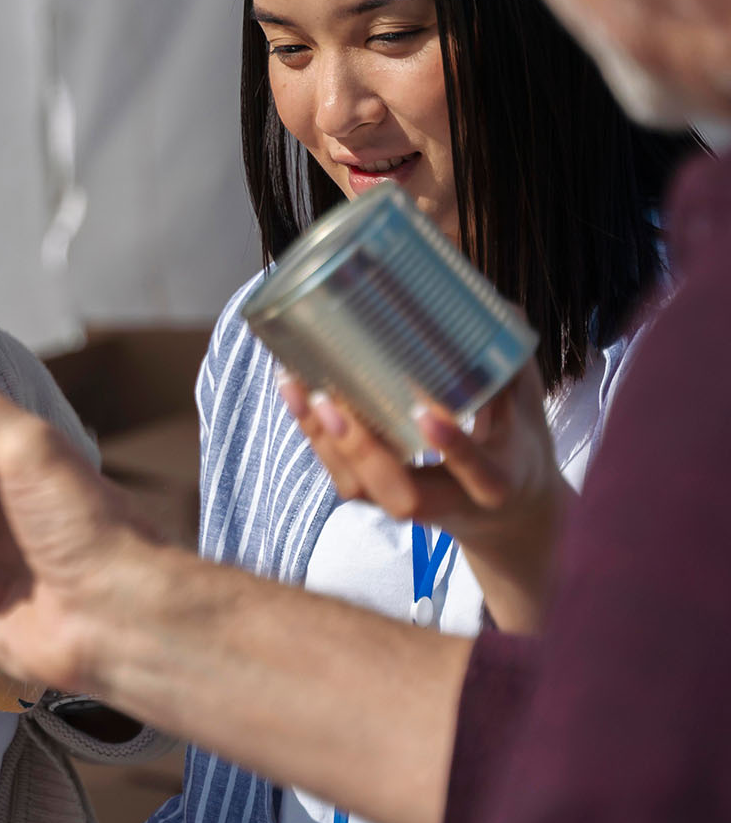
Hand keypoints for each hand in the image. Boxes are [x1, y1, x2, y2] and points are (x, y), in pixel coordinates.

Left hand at [280, 361, 568, 627]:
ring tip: (296, 385)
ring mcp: (408, 505)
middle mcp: (449, 504)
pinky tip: (295, 394)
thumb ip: (513, 367)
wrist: (506, 517)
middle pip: (399, 495)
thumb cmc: (516, 451)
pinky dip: (315, 435)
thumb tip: (501, 306)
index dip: (451, 447)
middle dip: (360, 449)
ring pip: (358, 487)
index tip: (426, 411)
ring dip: (322, 438)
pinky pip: (342, 475)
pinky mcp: (379, 497)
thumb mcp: (528, 413)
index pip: (476, 473)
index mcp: (497, 485)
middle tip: (330, 400)